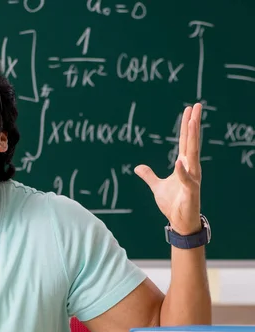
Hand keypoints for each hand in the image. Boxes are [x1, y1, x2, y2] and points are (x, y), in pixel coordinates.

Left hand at [134, 103, 202, 234]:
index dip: (186, 125)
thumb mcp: (157, 187)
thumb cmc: (173, 204)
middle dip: (193, 124)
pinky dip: (182, 171)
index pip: (186, 141)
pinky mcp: (191, 192)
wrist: (180, 222)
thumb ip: (149, 175)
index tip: (189, 109)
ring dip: (193, 138)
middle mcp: (191, 168)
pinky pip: (186, 180)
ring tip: (193, 122)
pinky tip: (179, 161)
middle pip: (192, 142)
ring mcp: (192, 179)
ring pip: (193, 155)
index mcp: (184, 165)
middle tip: (196, 106)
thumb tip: (138, 167)